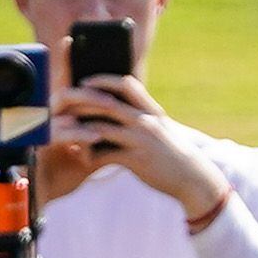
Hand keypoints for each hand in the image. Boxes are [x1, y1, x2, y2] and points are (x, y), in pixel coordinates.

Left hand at [48, 73, 228, 223]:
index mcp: (150, 110)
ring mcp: (140, 140)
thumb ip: (143, 116)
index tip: (86, 79)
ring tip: (67, 131)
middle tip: (64, 104)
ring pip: (102, 127)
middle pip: (107, 102)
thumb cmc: (173, 152)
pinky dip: (91, 155)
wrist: (193, 178)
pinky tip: (82, 158)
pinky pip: (106, 155)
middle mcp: (145, 121)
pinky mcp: (136, 160)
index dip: (103, 79)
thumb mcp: (162, 128)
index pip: (126, 84)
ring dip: (81, 129)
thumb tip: (121, 107)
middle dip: (82, 102)